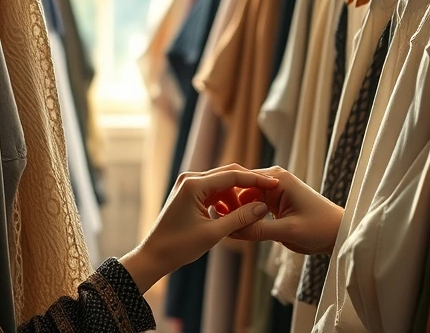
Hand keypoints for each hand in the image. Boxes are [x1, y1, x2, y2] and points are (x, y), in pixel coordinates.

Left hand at [119, 164, 278, 292]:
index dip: (256, 180)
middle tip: (269, 193)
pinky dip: (226, 199)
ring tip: (250, 212)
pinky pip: (213, 190)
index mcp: (194, 185)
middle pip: (228, 174)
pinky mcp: (188, 192)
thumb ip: (239, 218)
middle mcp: (190, 179)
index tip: (274, 184)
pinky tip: (234, 213)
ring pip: (222, 183)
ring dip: (236, 195)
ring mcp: (188, 184)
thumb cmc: (179, 246)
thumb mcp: (213, 233)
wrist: (154, 255)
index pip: (232, 175)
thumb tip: (263, 207)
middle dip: (249, 185)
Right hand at [226, 166, 343, 255]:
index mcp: (278, 179)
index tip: (215, 213)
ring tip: (227, 230)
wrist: (340, 234)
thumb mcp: (288, 231)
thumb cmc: (320, 228)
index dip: (226, 196)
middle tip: (219, 224)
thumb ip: (258, 230)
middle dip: (231, 207)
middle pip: (240, 190)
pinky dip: (247, 219)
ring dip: (238, 214)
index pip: (242, 181)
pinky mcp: (274, 204)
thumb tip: (229, 230)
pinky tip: (239, 231)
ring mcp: (274, 192)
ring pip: (245, 201)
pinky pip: (253, 209)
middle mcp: (274, 181)